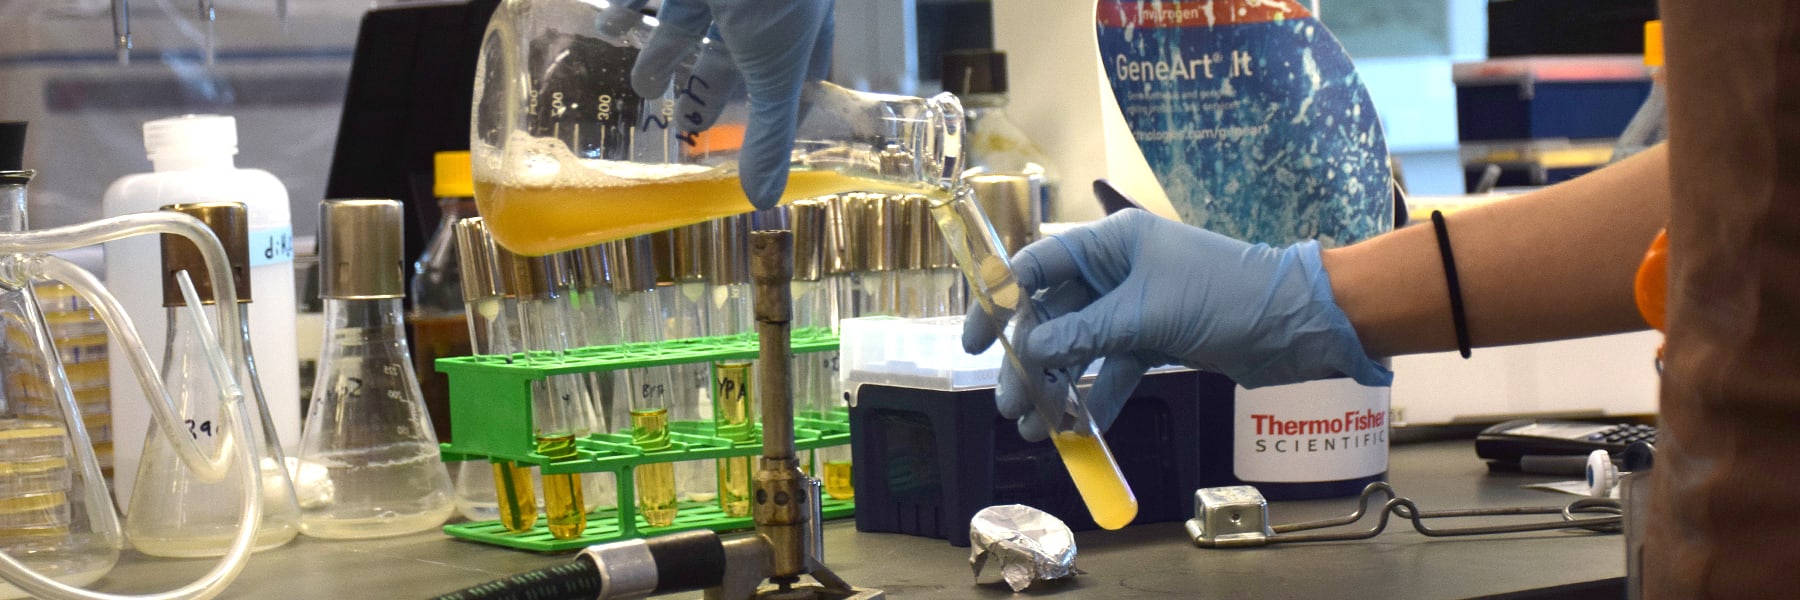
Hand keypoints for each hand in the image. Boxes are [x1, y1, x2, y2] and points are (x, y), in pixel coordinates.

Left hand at [630, 0, 832, 209]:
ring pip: (690, 18)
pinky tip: (610, 28)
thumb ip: (768, 138)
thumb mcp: (772, 76)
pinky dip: (630, 8)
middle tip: (688, 124)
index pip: (794, 73)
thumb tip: (765, 201)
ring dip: (663, 52)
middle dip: (710, 87)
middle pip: (735, 53)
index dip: (775, 105)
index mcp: (799, 26)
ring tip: (641, 86)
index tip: (752, 134)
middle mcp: (762, 2)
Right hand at [963, 209, 1391, 440]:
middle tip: (1006, 401)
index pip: (1037, 267)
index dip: (999, 302)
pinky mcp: (1157, 339)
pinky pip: (1114, 367)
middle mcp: (1118, 269)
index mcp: (1111, 243)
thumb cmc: (1223, 297)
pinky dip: (1097, 396)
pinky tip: (1078, 429)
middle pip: (1053, 314)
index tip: (973, 341)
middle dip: (1028, 360)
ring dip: (1057, 386)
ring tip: (1033, 427)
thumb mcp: (1143, 316)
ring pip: (1081, 346)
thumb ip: (1080, 334)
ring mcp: (1137, 306)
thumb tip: (1027, 352)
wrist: (1296, 324)